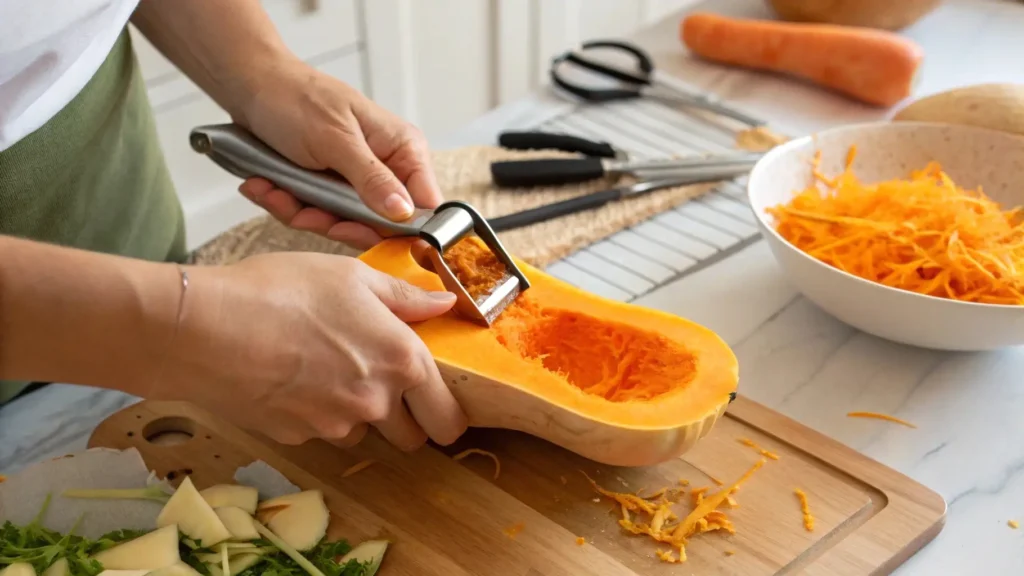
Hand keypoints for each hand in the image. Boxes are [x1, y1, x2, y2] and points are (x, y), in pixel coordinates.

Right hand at [158, 252, 467, 449]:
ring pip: (364, 434)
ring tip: (329, 369)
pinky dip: (316, 413)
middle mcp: (375, 401)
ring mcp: (334, 424)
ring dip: (359, 415)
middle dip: (408, 420)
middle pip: (413, 438)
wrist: (204, 328)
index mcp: (402, 360)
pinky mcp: (296, 436)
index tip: (439, 401)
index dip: (449, 413)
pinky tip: (293, 377)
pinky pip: (321, 432)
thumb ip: (405, 297)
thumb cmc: (278, 291)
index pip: (450, 418)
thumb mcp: (350, 276)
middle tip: (388, 387)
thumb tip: (443, 304)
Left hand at [234, 58, 440, 249]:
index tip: (366, 236)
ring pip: (343, 223)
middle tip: (305, 214)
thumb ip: (372, 179)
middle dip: (337, 223)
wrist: (251, 85)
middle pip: (380, 224)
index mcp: (402, 150)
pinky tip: (264, 186)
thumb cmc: (296, 98)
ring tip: (273, 190)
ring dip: (303, 213)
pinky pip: (315, 215)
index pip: (424, 205)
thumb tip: (405, 213)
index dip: (403, 229)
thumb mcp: (336, 140)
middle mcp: (385, 169)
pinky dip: (287, 206)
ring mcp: (355, 181)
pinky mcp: (327, 189)